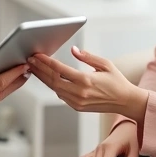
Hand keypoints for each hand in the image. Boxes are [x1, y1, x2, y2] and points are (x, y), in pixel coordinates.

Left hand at [27, 46, 148, 121]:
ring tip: (34, 68)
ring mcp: (77, 102)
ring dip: (43, 78)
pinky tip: (47, 78)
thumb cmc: (117, 81)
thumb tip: (73, 49)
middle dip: (39, 69)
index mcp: (86, 80)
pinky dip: (53, 86)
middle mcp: (79, 92)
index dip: (46, 62)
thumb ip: (87, 57)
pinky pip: (61, 95)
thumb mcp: (105, 64)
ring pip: (54, 88)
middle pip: (52, 80)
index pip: (60, 69)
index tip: (37, 55)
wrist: (126, 102)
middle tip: (29, 60)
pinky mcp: (77, 107)